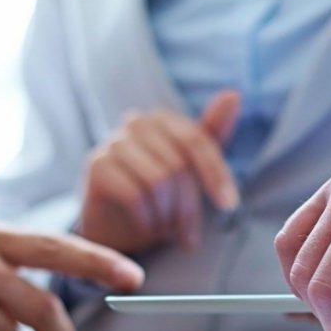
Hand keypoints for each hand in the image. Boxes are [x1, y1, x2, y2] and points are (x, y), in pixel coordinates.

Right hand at [80, 90, 241, 253]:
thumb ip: (211, 134)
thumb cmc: (157, 200)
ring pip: (158, 180)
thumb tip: (233, 94)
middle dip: (189, 207)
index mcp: (162, 120)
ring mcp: (113, 143)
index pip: (196, 141)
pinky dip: (147, 219)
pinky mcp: (96, 166)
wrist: (114, 231)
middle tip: (189, 236)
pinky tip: (147, 229)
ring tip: (166, 232)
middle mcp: (135, 123)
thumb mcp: (191, 171)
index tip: (228, 205)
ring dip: (168, 216)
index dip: (215, 173)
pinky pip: (135, 194)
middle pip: (178, 165)